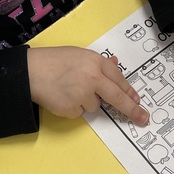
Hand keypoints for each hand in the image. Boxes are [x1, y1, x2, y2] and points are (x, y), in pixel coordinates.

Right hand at [27, 46, 149, 125]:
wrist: (30, 71)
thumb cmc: (53, 60)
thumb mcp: (78, 54)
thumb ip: (98, 63)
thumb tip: (116, 65)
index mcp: (95, 61)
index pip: (119, 79)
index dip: (129, 91)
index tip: (138, 101)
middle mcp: (93, 78)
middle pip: (117, 97)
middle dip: (132, 110)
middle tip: (144, 119)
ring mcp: (83, 94)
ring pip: (95, 106)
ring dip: (86, 101)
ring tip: (68, 88)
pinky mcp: (72, 108)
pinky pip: (79, 112)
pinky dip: (73, 107)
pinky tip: (62, 95)